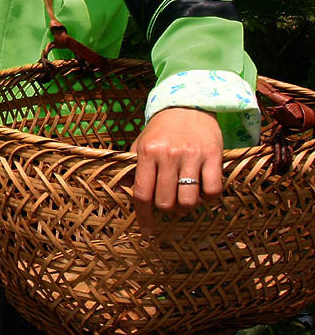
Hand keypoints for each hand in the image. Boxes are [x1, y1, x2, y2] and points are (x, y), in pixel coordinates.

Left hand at [131, 107, 223, 233]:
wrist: (189, 104)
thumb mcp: (142, 144)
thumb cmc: (162, 130)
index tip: (147, 231)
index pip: (142, 193)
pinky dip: (207, 197)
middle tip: (168, 202)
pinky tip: (202, 190)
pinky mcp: (215, 156)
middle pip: (165, 201)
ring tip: (184, 196)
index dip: (144, 216)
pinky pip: (212, 191)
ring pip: (189, 200)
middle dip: (166, 209)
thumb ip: (133, 168)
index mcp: (147, 152)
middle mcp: (169, 155)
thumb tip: (120, 192)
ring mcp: (192, 156)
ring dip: (186, 206)